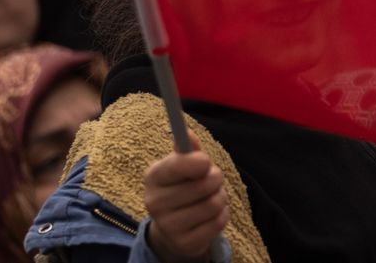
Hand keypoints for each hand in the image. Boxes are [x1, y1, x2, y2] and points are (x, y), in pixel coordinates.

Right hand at [144, 131, 228, 262]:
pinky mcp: (185, 243)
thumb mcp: (182, 167)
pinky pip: (218, 222)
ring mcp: (168, 226)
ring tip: (209, 198)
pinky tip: (209, 216)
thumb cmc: (182, 187)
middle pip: (205, 184)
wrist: (173, 228)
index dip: (199, 162)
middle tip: (211, 182)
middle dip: (216, 180)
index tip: (206, 162)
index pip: (178, 165)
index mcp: (153, 177)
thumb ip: (188, 150)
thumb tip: (187, 133)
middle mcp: (155, 203)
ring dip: (220, 198)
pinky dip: (221, 215)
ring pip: (214, 203)